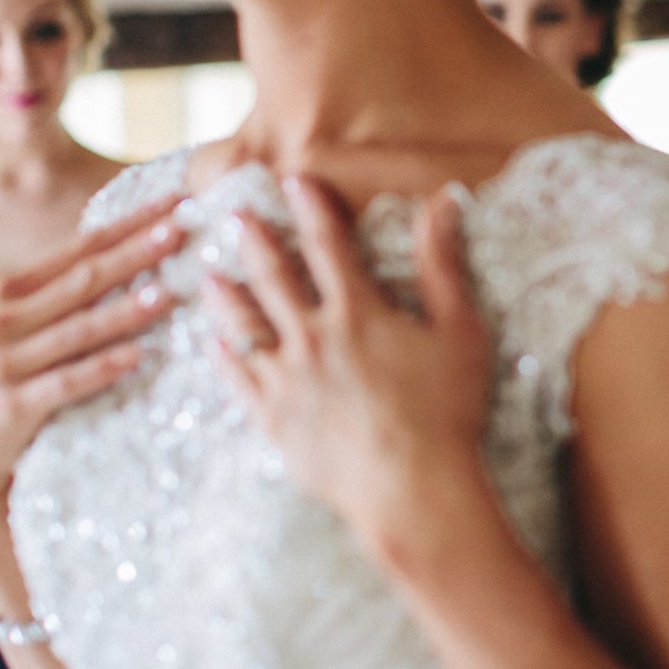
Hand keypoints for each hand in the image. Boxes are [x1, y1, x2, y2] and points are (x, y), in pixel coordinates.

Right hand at [0, 195, 184, 518]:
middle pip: (84, 279)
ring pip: (78, 329)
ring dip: (125, 311)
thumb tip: (137, 255)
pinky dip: (102, 367)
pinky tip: (138, 356)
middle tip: (181, 229)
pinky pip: (66, 382)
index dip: (129, 223)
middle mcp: (6, 319)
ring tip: (169, 293)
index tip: (175, 202)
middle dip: (135, 252)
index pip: (80, 248)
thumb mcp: (21, 327)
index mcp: (13, 291)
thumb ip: (65, 296)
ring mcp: (6, 361)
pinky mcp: (13, 405)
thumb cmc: (4, 376)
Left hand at [203, 176, 492, 548]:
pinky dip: (225, 358)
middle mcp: (313, 338)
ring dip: (226, 296)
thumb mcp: (459, 330)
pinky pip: (240, 381)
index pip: (328, 246)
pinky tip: (215, 344)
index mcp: (358, 313)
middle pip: (274, 278)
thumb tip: (442, 203)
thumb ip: (442, 265)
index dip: (311, 209)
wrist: (412, 487)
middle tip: (234, 217)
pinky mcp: (275, 421)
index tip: (294, 181)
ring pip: (245, 326)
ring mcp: (288, 381)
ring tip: (209, 275)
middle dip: (255, 242)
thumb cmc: (447, 411)